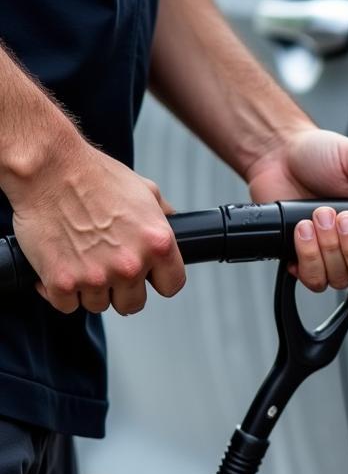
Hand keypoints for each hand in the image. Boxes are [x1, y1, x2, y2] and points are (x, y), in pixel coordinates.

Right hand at [9, 136, 184, 314]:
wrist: (47, 168)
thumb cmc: (94, 175)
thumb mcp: (145, 190)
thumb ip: (163, 214)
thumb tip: (174, 222)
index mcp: (157, 244)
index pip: (172, 286)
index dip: (158, 281)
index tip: (148, 276)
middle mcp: (130, 265)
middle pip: (134, 304)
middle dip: (122, 290)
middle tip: (107, 268)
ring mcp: (96, 277)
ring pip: (98, 305)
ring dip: (90, 289)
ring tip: (80, 261)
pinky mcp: (61, 283)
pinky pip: (66, 305)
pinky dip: (59, 291)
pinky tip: (58, 268)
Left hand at [247, 127, 347, 291]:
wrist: (278, 156)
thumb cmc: (318, 155)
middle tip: (342, 217)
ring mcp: (333, 257)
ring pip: (341, 279)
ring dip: (327, 249)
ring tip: (316, 216)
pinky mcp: (306, 261)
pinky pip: (313, 279)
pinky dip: (307, 257)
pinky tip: (302, 231)